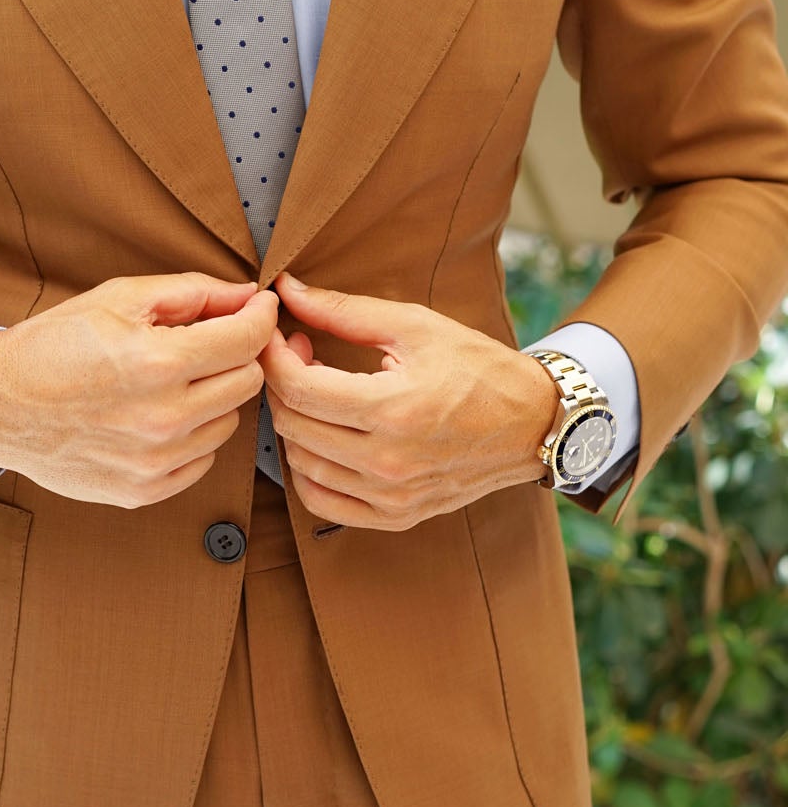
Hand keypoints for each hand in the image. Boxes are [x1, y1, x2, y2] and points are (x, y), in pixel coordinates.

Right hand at [0, 272, 278, 507]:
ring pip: (229, 423)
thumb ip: (194, 293)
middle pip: (247, 383)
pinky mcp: (143, 491)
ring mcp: (154, 461)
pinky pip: (202, 460)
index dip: (261, 316)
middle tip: (208, 343)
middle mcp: (162, 418)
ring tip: (170, 382)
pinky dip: (191, 437)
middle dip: (235, 356)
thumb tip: (250, 296)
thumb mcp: (120, 298)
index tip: (259, 308)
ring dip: (212, 398)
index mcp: (158, 362)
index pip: (248, 340)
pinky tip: (155, 416)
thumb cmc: (56, 344)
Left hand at [259, 272, 558, 530]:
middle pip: (292, 425)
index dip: (273, 355)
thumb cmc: (478, 368)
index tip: (278, 334)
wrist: (533, 424)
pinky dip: (307, 470)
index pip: (297, 388)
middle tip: (301, 354)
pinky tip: (322, 437)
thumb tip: (286, 290)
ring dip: (293, 423)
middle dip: (281, 383)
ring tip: (317, 391)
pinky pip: (321, 501)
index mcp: (394, 409)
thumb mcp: (415, 326)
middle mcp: (389, 462)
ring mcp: (391, 496)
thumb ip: (344, 311)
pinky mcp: (396, 516)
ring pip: (300, 463)